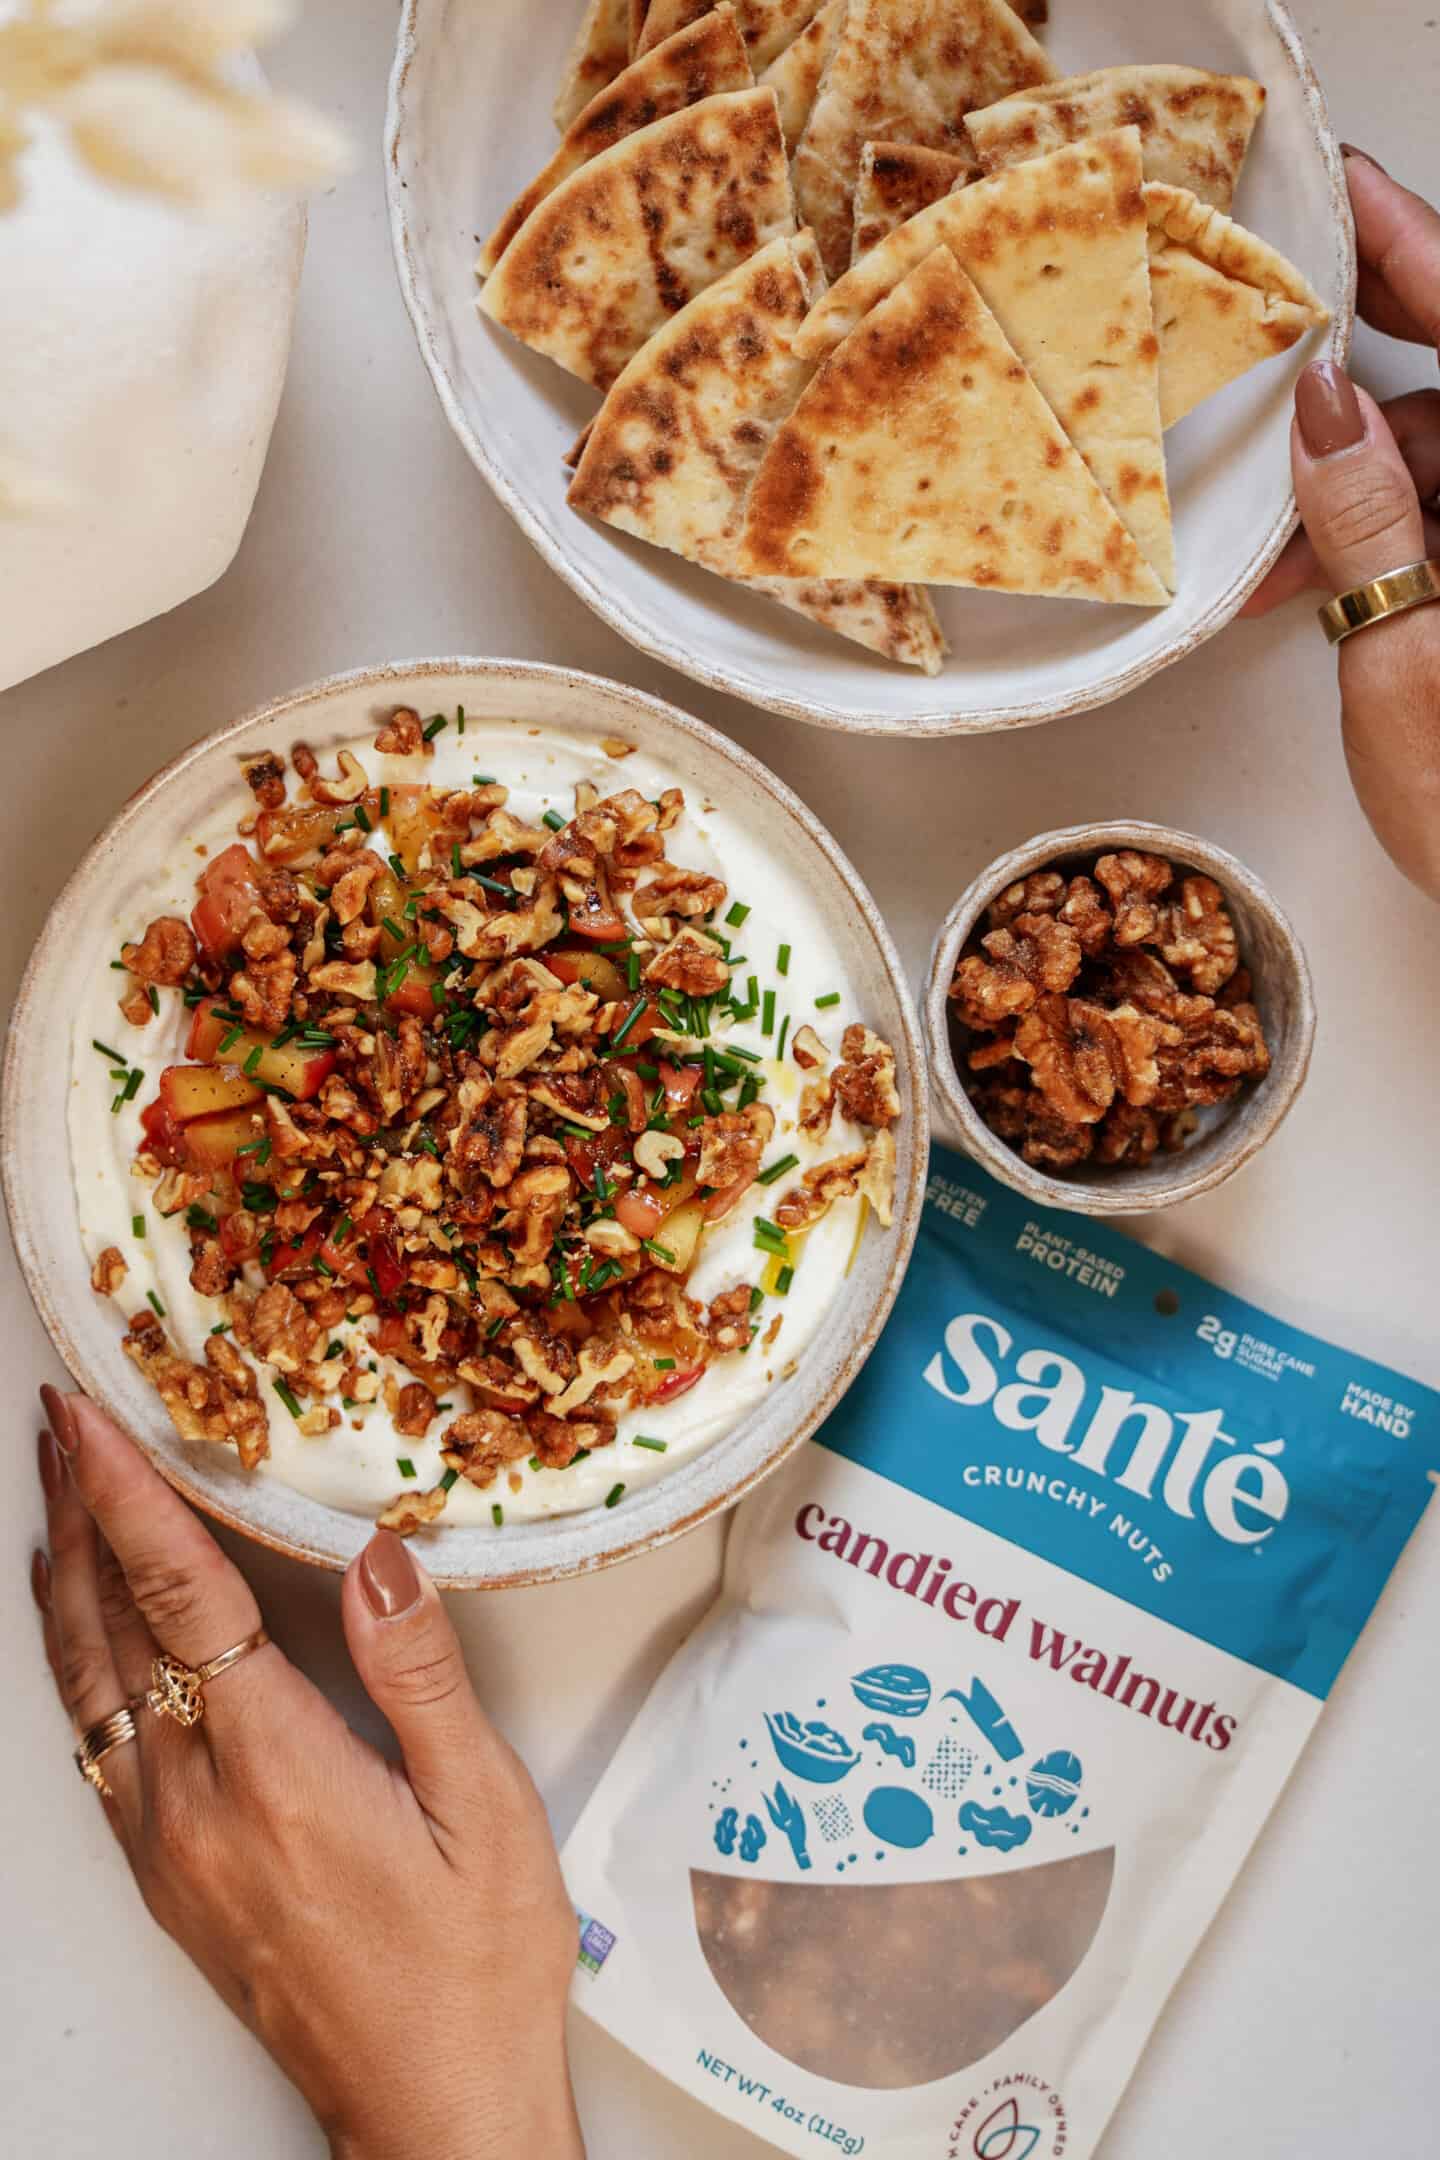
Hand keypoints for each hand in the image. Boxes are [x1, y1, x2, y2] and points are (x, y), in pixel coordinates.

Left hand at [31, 1387, 584, 2159]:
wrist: (431, 2108)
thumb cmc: (474, 1964)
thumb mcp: (484, 1808)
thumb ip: (418, 1673)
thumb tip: (376, 1557)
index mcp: (276, 1773)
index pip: (180, 1600)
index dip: (129, 1498)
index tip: (90, 1423)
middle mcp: (197, 1808)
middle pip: (108, 1632)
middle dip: (79, 1515)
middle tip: (60, 1426)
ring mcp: (169, 1849)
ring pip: (87, 1690)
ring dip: (67, 1585)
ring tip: (58, 1501)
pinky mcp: (168, 1880)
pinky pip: (98, 1745)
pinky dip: (77, 1664)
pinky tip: (82, 1633)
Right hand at [1242, 148, 1439, 899]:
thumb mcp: (1405, 655)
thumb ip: (1367, 513)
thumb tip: (1321, 402)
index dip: (1407, 240)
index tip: (1334, 184)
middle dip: (1349, 395)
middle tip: (1253, 377)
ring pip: (1437, 460)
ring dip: (1348, 491)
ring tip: (1260, 553)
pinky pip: (1438, 524)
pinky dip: (1375, 540)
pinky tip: (1302, 581)